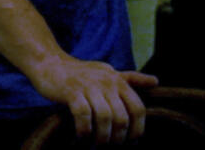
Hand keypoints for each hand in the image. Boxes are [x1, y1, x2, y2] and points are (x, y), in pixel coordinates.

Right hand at [29, 55, 156, 143]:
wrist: (48, 63)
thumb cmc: (79, 72)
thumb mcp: (107, 72)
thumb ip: (130, 79)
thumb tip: (156, 81)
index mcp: (117, 80)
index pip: (138, 108)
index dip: (137, 129)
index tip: (130, 141)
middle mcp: (106, 82)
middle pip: (121, 117)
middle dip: (118, 138)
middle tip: (110, 146)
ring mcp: (88, 86)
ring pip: (104, 118)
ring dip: (101, 137)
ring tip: (96, 145)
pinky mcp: (71, 91)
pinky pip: (83, 115)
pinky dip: (84, 131)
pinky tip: (81, 138)